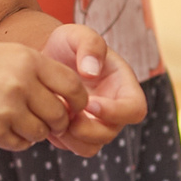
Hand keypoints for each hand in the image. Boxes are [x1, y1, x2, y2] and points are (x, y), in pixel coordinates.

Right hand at [0, 40, 85, 152]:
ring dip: (33, 131)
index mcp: (27, 59)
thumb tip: (66, 102)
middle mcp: (21, 83)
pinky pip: (20, 144)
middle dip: (55, 121)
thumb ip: (35, 74)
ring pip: (41, 132)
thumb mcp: (4, 55)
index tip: (72, 107)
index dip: (77, 101)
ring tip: (12, 118)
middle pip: (59, 114)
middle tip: (40, 118)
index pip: (73, 86)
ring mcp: (7, 109)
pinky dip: (15, 139)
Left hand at [39, 23, 146, 154]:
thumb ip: (89, 45)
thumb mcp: (77, 34)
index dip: (116, 112)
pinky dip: (60, 140)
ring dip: (73, 137)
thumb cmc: (66, 44)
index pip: (135, 109)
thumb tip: (91, 72)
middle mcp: (113, 109)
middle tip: (66, 112)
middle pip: (111, 133)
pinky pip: (72, 147)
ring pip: (92, 146)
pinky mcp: (75, 133)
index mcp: (122, 86)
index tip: (90, 103)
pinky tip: (47, 119)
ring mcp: (95, 123)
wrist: (45, 56)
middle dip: (88, 128)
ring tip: (56, 116)